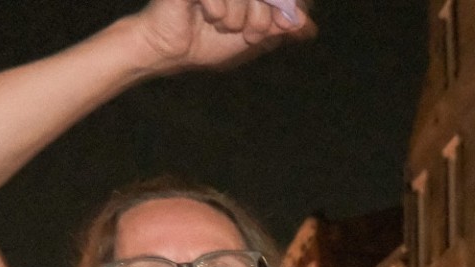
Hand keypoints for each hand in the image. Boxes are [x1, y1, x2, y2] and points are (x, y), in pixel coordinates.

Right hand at [131, 0, 310, 73]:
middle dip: (261, 19)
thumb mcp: (250, 38)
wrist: (171, 50)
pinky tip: (205, 15)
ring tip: (221, 25)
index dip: (286, 8)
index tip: (286, 26)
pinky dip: (217, 11)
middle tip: (248, 34)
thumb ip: (277, 27)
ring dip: (236, 19)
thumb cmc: (208, 42)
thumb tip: (304, 23)